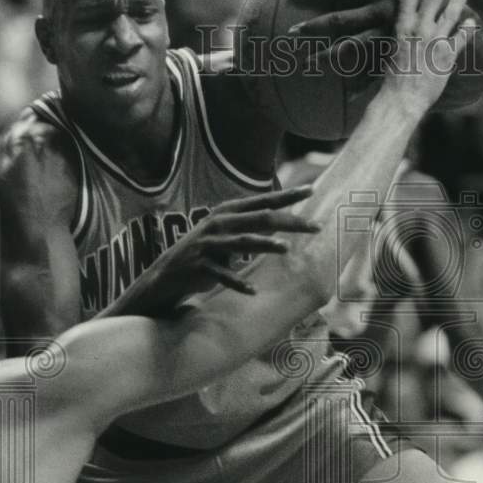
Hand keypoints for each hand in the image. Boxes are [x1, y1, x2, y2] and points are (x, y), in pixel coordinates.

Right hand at [135, 185, 318, 315]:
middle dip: (290, 222)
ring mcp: (208, 244)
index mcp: (227, 211)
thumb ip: (250, 225)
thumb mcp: (227, 233)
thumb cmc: (205, 253)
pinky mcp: (199, 266)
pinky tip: (253, 292)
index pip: (263, 201)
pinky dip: (237, 283)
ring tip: (286, 249)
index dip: (288, 196)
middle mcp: (218, 223)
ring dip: (265, 245)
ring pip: (242, 242)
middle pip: (260, 219)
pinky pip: (222, 275)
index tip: (312, 190)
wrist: (167, 274)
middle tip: (316, 226)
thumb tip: (283, 221)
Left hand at [286, 0, 407, 95]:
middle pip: (340, 21)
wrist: (453, 13)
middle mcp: (378, 15)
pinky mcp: (394, 54)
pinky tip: (344, 96)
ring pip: (351, 49)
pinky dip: (359, 83)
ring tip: (307, 64)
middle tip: (291, 33)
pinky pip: (373, 71)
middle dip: (314, 27)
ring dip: (328, 57)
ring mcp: (385, 37)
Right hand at [381, 0, 475, 118]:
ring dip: (457, 2)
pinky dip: (467, 30)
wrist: (401, 100)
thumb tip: (378, 35)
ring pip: (450, 14)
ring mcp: (435, 42)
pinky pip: (461, 38)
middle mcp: (420, 30)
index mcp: (401, 29)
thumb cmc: (387, 83)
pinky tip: (472, 24)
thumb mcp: (383, 56)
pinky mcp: (447, 56)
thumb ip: (388, 41)